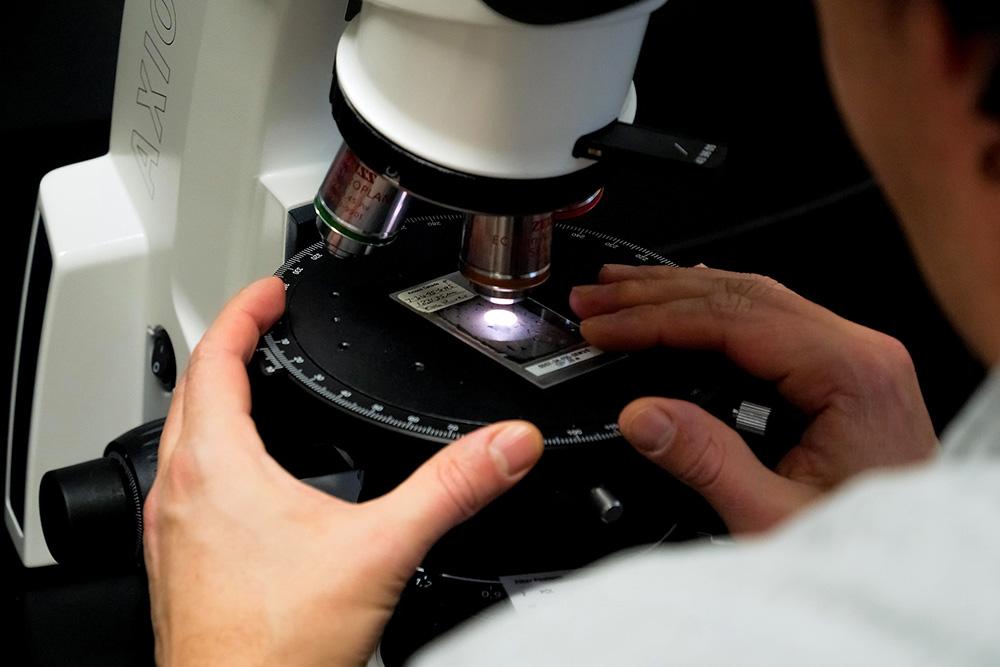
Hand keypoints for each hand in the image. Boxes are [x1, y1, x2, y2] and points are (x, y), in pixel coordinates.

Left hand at [143, 277, 543, 665]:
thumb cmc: (276, 648)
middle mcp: (179, 492)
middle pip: (191, 391)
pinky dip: (210, 454)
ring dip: (211, 400)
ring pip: (179, 439)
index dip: (244, 313)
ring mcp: (169, 530)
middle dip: (226, 347)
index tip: (267, 292)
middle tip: (258, 325)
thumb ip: (451, 489)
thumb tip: (505, 445)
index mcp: (217, 468)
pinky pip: (183, 483)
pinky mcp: (177, 563)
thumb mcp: (382, 551)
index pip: (216, 359)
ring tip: (249, 387)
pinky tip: (244, 484)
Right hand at [570, 264, 936, 533]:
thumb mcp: (775, 517)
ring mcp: (853, 357)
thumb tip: (640, 414)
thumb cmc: (868, 549)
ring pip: (753, 298)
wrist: (919, 568)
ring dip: (680, 292)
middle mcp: (858, 351)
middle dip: (656, 293)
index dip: (656, 319)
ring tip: (620, 289)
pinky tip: (683, 300)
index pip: (734, 320)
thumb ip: (705, 462)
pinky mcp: (843, 371)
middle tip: (596, 295)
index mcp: (850, 373)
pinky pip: (769, 320)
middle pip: (740, 294)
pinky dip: (713, 308)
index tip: (603, 326)